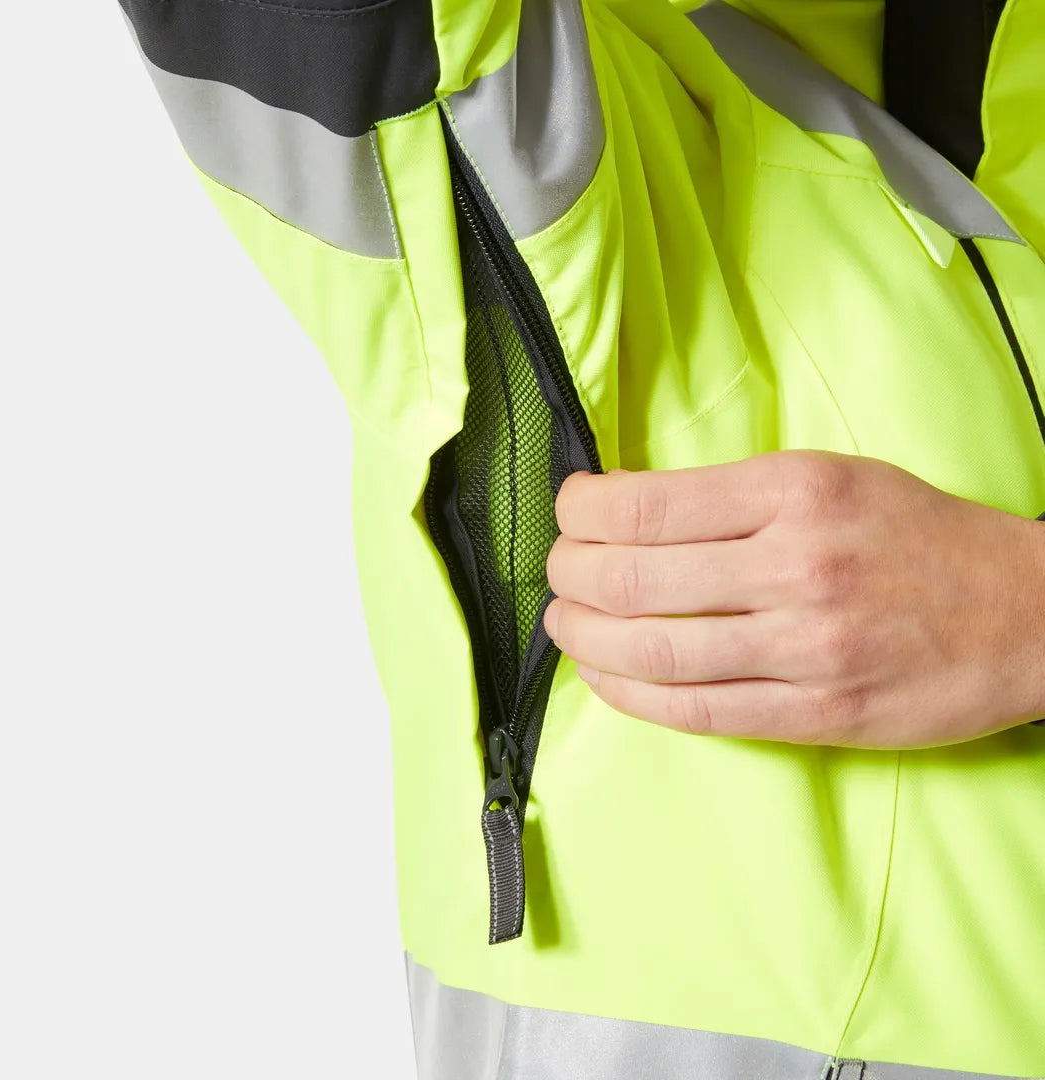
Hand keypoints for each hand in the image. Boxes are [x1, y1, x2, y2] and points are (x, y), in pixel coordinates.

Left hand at [543, 450, 1044, 747]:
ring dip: (584, 638)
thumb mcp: (830, 477)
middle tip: (558, 572)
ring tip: (565, 623)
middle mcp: (795, 565)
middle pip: (632, 577)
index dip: (580, 511)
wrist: (1028, 612)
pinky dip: (632, 696)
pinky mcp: (817, 713)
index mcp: (794, 492)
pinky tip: (605, 676)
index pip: (644, 505)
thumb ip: (731, 494)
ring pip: (653, 650)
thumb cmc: (918, 536)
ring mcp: (806, 646)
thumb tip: (626, 507)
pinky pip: (697, 711)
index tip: (567, 511)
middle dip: (568, 574)